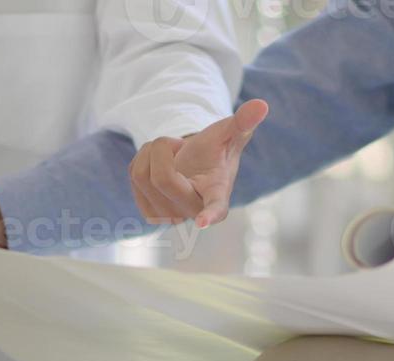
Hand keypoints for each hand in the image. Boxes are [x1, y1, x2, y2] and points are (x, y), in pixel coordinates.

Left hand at [129, 99, 267, 227]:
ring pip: (141, 175)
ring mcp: (170, 217)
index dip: (210, 214)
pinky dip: (142, 160)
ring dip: (151, 151)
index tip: (203, 221)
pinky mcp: (150, 214)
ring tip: (173, 155)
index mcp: (218, 196)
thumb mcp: (228, 134)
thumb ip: (243, 122)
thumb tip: (261, 105)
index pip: (216, 208)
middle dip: (162, 147)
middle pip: (161, 178)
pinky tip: (160, 165)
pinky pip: (132, 175)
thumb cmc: (215, 152)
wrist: (197, 167)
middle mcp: (194, 213)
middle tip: (178, 143)